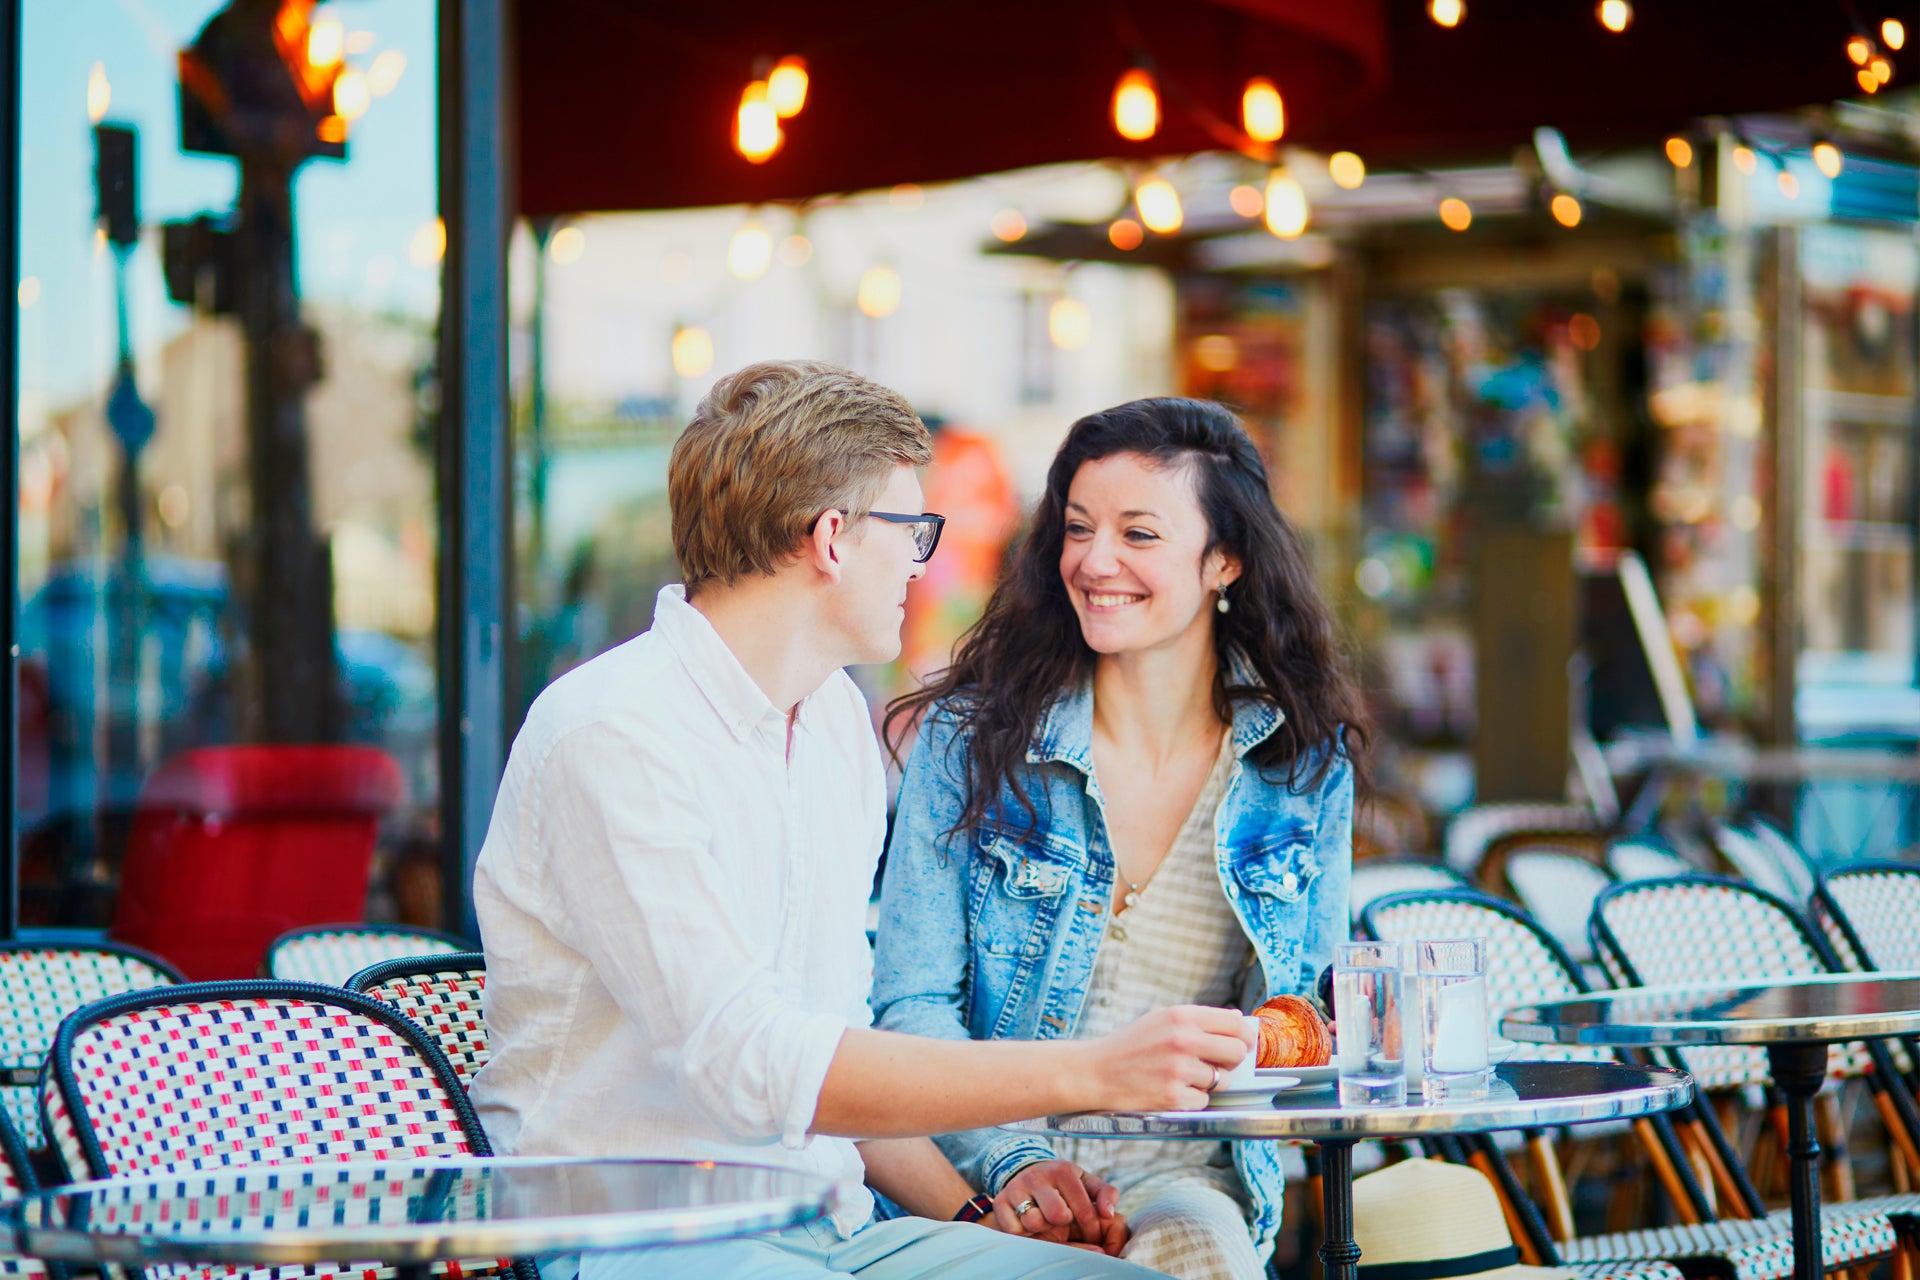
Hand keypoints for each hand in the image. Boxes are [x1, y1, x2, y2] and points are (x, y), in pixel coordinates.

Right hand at [992, 1161, 1128, 1255]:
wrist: (1028, 1174)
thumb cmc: (1064, 1185)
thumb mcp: (1086, 1184)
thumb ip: (1106, 1195)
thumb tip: (1109, 1214)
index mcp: (1063, 1170)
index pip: (1084, 1211)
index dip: (1091, 1230)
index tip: (1092, 1236)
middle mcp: (1038, 1176)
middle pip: (1057, 1216)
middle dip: (1064, 1227)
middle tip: (1064, 1226)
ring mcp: (1016, 1187)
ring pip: (1033, 1221)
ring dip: (1042, 1228)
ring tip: (1045, 1221)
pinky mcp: (1000, 1201)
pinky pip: (1014, 1229)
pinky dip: (1024, 1232)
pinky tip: (1028, 1223)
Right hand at [1082, 1005, 1252, 1111]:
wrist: (1094, 1072)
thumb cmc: (1128, 1046)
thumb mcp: (1160, 1019)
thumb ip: (1198, 1020)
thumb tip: (1238, 1021)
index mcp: (1181, 1016)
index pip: (1234, 1023)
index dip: (1244, 1035)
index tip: (1243, 1042)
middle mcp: (1183, 1040)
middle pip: (1236, 1052)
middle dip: (1230, 1061)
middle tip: (1216, 1064)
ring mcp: (1179, 1070)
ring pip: (1220, 1080)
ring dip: (1205, 1082)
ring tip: (1178, 1076)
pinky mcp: (1174, 1097)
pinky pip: (1203, 1100)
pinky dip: (1191, 1099)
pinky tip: (1170, 1090)